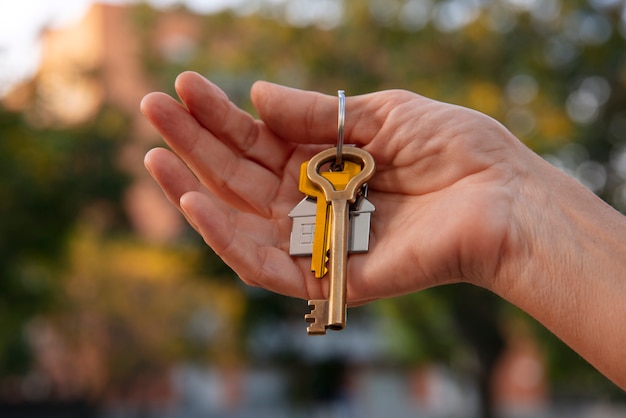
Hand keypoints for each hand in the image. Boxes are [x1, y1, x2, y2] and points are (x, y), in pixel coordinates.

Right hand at [141, 71, 529, 303]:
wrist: (505, 197)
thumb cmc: (456, 149)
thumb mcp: (382, 112)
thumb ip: (319, 113)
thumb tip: (256, 97)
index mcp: (327, 162)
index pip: (260, 140)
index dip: (221, 115)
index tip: (186, 85)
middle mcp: (316, 201)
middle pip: (242, 176)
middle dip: (195, 143)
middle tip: (150, 106)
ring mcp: (319, 241)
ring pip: (243, 222)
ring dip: (195, 190)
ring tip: (155, 155)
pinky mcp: (329, 277)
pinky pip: (268, 266)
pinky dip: (229, 238)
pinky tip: (196, 203)